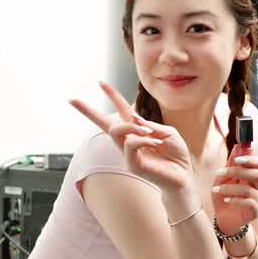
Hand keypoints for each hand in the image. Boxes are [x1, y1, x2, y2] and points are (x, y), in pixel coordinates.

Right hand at [69, 82, 193, 192]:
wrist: (184, 176)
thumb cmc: (176, 155)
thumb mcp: (168, 133)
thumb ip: (152, 125)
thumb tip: (134, 119)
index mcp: (138, 131)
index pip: (121, 111)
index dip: (112, 96)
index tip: (100, 82)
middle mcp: (129, 141)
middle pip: (105, 123)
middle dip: (89, 111)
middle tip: (73, 99)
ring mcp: (129, 154)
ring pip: (116, 131)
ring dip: (131, 126)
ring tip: (149, 131)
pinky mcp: (133, 165)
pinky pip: (131, 145)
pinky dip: (143, 139)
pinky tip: (156, 141)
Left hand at [211, 147, 257, 234]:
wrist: (223, 219)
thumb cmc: (224, 198)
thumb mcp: (223, 179)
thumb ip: (230, 164)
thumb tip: (237, 146)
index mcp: (251, 177)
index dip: (251, 159)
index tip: (236, 158)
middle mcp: (257, 187)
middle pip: (255, 174)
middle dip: (236, 172)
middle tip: (220, 172)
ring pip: (248, 189)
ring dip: (229, 188)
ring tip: (215, 189)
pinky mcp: (255, 211)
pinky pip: (248, 202)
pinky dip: (235, 199)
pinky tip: (226, 200)